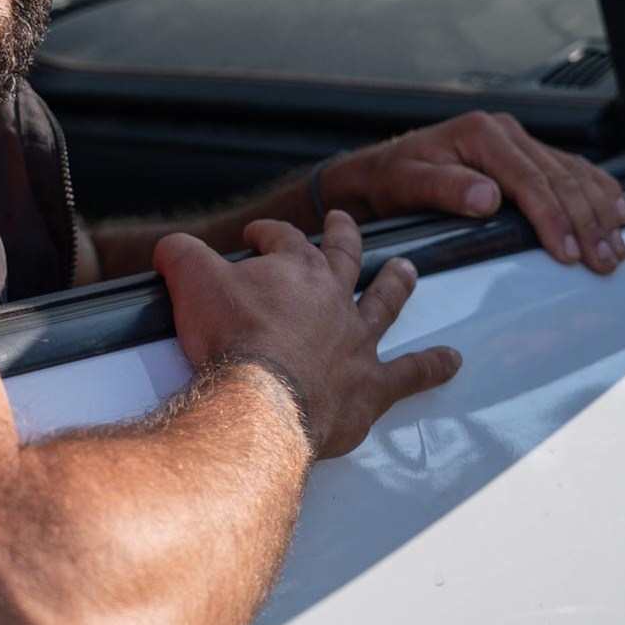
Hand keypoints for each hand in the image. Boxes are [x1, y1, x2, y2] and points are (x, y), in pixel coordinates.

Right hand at [155, 211, 461, 458]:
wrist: (259, 401)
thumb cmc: (230, 341)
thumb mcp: (190, 283)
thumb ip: (181, 256)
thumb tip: (170, 246)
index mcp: (295, 269)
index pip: (283, 238)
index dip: (267, 234)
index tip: (255, 236)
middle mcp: (333, 298)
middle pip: (343, 256)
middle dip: (341, 236)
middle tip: (343, 223)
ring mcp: (356, 341)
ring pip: (384, 303)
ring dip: (396, 283)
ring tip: (407, 269)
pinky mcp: (370, 386)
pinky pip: (410, 373)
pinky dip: (433, 366)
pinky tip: (453, 360)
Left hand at [320, 111, 624, 272]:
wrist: (379, 172)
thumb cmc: (390, 179)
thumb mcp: (406, 183)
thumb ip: (445, 188)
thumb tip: (488, 198)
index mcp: (481, 134)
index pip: (530, 181)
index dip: (554, 218)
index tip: (570, 252)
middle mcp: (504, 132)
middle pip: (560, 179)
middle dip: (587, 222)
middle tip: (605, 260)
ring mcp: (517, 141)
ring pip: (573, 174)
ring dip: (599, 211)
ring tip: (616, 246)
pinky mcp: (524, 153)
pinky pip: (570, 169)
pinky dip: (598, 190)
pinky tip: (617, 208)